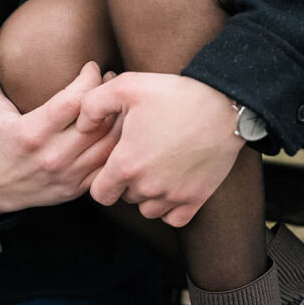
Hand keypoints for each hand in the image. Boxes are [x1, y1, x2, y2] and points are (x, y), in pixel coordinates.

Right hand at [0, 21, 119, 216]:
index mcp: (31, 133)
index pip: (73, 102)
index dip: (89, 78)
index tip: (91, 65)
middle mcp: (52, 156)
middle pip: (96, 122)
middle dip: (109, 94)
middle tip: (112, 77)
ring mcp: (68, 175)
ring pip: (109, 144)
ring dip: (119, 117)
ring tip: (116, 96)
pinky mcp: (78, 188)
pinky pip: (109, 164)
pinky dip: (119, 143)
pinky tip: (116, 124)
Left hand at [77, 72, 244, 227]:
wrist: (222, 105)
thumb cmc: (173, 94)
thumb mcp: (126, 86)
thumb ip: (93, 104)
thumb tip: (81, 125)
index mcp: (127, 164)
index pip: (99, 194)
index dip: (102, 178)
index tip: (114, 160)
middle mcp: (148, 187)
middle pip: (124, 198)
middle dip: (126, 181)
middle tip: (139, 153)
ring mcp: (173, 196)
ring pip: (148, 209)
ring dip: (147, 194)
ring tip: (155, 165)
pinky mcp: (196, 199)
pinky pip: (173, 218)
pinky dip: (170, 206)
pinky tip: (171, 182)